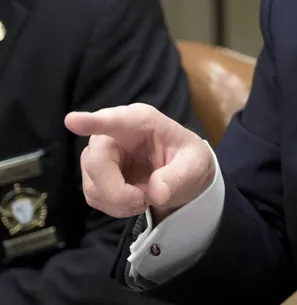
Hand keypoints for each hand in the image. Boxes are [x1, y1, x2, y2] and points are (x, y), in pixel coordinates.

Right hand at [65, 103, 214, 221]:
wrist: (182, 176)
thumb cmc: (188, 160)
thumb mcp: (195, 166)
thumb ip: (178, 177)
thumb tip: (156, 192)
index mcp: (141, 121)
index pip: (114, 120)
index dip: (92, 122)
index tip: (72, 121)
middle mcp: (114, 133)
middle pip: (96, 162)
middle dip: (116, 191)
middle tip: (142, 202)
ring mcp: (101, 154)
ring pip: (92, 184)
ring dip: (118, 201)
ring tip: (145, 198)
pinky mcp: (95, 175)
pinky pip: (93, 196)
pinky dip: (114, 206)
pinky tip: (133, 200)